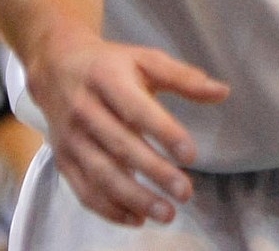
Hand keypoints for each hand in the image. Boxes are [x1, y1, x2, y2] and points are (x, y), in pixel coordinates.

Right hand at [26, 31, 228, 226]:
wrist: (56, 67)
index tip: (190, 154)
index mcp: (107, 79)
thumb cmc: (110, 65)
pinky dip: (110, 209)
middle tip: (185, 192)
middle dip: (154, 172)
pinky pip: (84, 190)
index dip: (164, 132)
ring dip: (134, 198)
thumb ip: (182, 78)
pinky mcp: (63, 159)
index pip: (136, 109)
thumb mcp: (144, 60)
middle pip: (120, 145)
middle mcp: (84, 109)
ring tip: (167, 213)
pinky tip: (137, 218)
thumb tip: (223, 91)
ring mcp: (70, 138)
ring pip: (101, 174)